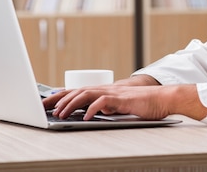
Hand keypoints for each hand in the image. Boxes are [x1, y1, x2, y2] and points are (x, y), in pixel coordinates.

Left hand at [43, 79, 206, 120]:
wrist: (163, 99)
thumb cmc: (144, 104)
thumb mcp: (119, 107)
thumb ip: (106, 107)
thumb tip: (93, 112)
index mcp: (104, 91)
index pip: (77, 91)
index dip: (60, 96)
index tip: (46, 102)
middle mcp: (106, 89)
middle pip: (77, 90)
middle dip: (58, 99)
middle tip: (43, 107)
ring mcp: (114, 93)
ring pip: (86, 94)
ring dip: (71, 104)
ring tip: (60, 114)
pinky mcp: (122, 99)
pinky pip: (104, 102)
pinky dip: (93, 109)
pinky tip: (86, 116)